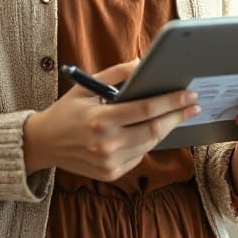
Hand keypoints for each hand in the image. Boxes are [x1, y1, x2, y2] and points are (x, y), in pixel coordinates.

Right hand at [23, 59, 200, 180]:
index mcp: (100, 120)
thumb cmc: (66, 111)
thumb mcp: (86, 86)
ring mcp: (110, 163)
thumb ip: (115, 74)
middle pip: (154, 129)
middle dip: (177, 116)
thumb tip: (142, 63)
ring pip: (150, 144)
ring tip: (178, 114)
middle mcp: (107, 144)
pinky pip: (139, 155)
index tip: (188, 94)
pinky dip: (148, 141)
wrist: (43, 144)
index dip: (171, 102)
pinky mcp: (111, 174)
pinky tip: (151, 129)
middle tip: (194, 104)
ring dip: (166, 128)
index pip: (145, 110)